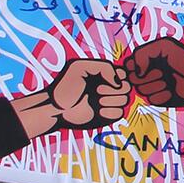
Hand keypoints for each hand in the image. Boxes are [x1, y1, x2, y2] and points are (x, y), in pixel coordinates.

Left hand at [11, 59, 131, 139]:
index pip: (124, 73)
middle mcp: (109, 89)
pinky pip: (120, 113)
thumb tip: (119, 82)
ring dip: (110, 100)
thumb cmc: (64, 86)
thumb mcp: (80, 67)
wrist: (56, 108)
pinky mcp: (107, 116)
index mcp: (104, 76)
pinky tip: (98, 110)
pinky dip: (110, 112)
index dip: (118, 76)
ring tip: (96, 101)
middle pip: (128, 87)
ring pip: (125, 100)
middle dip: (113, 89)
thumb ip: (104, 67)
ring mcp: (109, 103)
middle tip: (97, 90)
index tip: (104, 78)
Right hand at [125, 36, 183, 105]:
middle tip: (162, 72)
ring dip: (156, 85)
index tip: (146, 65)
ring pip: (141, 91)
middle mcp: (148, 74)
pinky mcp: (160, 99)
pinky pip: (152, 100)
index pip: (127, 65)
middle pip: (132, 79)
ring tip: (170, 80)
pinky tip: (172, 90)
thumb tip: (135, 71)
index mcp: (147, 61)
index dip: (134, 66)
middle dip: (148, 76)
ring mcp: (153, 87)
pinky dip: (162, 95)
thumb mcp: (165, 46)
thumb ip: (143, 53)